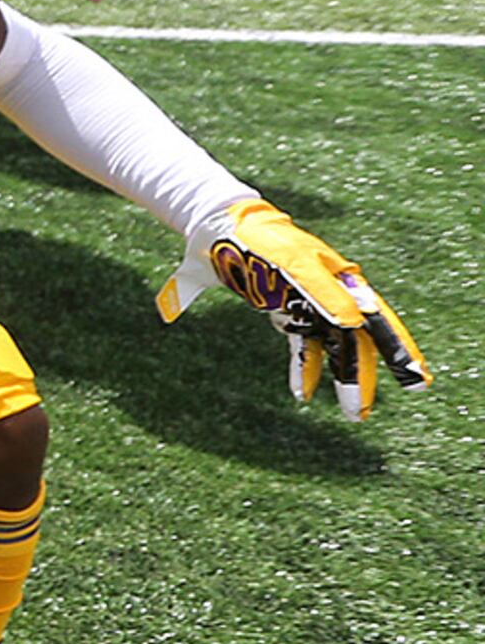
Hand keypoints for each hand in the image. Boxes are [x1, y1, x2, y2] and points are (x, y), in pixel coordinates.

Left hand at [159, 199, 426, 419]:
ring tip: (352, 413)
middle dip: (364, 379)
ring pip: (334, 349)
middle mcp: (335, 297)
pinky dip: (305, 368)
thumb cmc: (267, 241)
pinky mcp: (288, 312)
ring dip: (341, 380)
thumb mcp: (297, 264)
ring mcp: (312, 306)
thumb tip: (355, 325)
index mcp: (346, 283)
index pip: (380, 322)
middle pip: (357, 344)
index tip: (417, 378)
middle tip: (365, 413)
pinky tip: (303, 394)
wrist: (225, 229)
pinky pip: (303, 345)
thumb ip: (325, 293)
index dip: (400, 350)